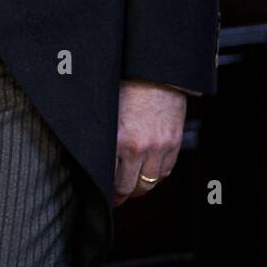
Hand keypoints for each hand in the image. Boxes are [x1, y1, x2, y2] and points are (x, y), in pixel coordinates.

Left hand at [112, 79, 185, 205]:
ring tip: (131, 186)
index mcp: (118, 139)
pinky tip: (147, 172)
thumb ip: (102, 134)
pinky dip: (156, 175)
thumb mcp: (106, 108)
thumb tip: (92, 151)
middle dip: (120, 195)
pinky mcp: (174, 143)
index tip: (101, 192)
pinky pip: (165, 171)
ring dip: (139, 187)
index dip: (105, 189)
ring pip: (149, 183)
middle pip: (129, 187)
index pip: (109, 179)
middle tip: (114, 197)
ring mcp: (160, 147)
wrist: (156, 69)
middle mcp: (140, 148)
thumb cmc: (126, 83)